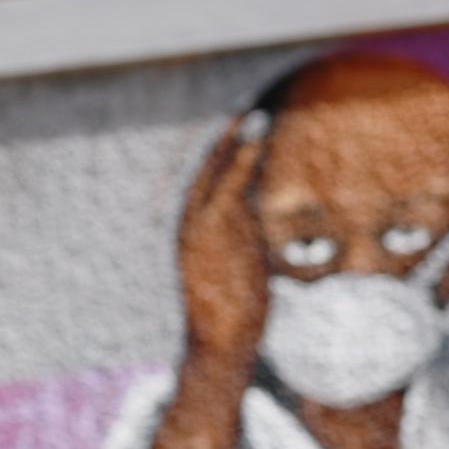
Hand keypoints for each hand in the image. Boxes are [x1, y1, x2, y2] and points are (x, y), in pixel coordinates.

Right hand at [177, 117, 271, 364]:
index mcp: (190, 230)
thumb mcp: (232, 272)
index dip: (220, 156)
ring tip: (254, 112)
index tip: (234, 132)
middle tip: (241, 110)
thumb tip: (254, 237)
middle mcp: (191, 221)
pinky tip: (258, 131)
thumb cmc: (229, 313)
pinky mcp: (219, 226)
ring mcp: (203, 222)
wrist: (219, 337)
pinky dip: (244, 153)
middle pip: (208, 170)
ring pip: (222, 169)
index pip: (206, 184)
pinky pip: (235, 180)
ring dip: (238, 138)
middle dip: (224, 141)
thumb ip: (238, 244)